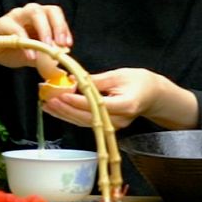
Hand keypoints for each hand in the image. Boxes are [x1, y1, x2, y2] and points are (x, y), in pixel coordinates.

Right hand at [0, 3, 70, 78]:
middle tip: (61, 44)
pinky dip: (25, 41)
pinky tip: (30, 55)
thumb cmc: (10, 49)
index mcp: (40, 18)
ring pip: (34, 12)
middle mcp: (30, 12)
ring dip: (44, 29)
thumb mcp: (31, 55)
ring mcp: (16, 15)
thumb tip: (60, 68)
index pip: (56, 16)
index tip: (68, 45)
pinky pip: (16, 28)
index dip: (64, 28)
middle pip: (49, 10)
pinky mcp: (2, 22)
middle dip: (58, 26)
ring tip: (48, 47)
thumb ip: (44, 58)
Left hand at [41, 68, 198, 129]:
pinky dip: (71, 116)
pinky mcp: (108, 126)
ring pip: (85, 123)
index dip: (77, 101)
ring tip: (47, 105)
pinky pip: (87, 122)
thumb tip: (73, 81)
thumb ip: (96, 80)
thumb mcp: (119, 75)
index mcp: (125, 106)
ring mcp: (113, 126)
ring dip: (65, 114)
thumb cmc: (140, 81)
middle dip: (66, 110)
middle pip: (88, 118)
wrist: (154, 95)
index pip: (96, 105)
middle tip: (48, 100)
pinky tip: (58, 109)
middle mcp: (119, 120)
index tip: (62, 94)